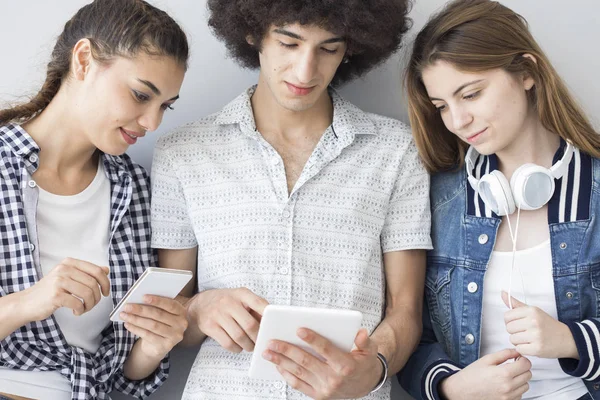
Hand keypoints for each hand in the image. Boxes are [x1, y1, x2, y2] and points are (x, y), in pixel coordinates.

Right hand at [21, 258, 109, 320]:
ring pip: (88, 293)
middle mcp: (64, 269)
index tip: (106, 292)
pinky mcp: (56, 295)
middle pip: (94, 283)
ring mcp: (59, 281)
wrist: (26, 303)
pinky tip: (76, 312)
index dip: (106, 283)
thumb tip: (106, 270)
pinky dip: (81, 310)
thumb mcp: (68, 277)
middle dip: (97, 297)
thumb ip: (86, 273)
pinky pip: (78, 303)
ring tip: (84, 309)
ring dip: (90, 305)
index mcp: (69, 263)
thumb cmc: (49, 291)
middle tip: (91, 304)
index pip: (97, 270)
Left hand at [120, 295, 187, 358]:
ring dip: (136, 319)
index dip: (157, 300)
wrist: (159, 344)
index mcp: (182, 312)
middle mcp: (181, 324)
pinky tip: (128, 324)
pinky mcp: (165, 346)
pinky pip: (148, 335)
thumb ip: (156, 306)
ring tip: (124, 315)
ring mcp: (174, 336)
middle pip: (159, 315)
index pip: (170, 304)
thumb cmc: (159, 323)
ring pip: (152, 325)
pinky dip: (136, 329)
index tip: (143, 297)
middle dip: (141, 309)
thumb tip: (139, 299)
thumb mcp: (162, 313)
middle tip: (127, 306)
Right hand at [189, 287, 268, 351]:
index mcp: (241, 294)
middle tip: (260, 342)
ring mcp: (218, 314)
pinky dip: (236, 348)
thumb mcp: (241, 298)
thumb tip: (270, 324)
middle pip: (249, 325)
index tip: (272, 326)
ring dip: (248, 345)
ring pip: (239, 336)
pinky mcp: (210, 326)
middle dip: (257, 337)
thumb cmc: (228, 303)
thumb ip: (256, 308)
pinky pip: (227, 343)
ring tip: (250, 346)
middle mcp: (229, 302)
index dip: (268, 315)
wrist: (201, 305)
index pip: (258, 303)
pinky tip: (238, 347)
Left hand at [263, 328, 381, 398]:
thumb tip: (360, 333)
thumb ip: (365, 341)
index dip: (313, 339)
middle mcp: (334, 379)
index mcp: (346, 365)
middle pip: (306, 361)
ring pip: (299, 373)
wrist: (365, 385)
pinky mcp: (318, 395)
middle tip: (272, 341)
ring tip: (268, 352)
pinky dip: (286, 375)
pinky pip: (298, 384)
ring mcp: (324, 389)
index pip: (326, 350)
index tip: (299, 330)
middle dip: (287, 350)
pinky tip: (277, 365)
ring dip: (281, 362)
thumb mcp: (370, 350)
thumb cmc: (364, 363)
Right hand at [440, 349, 530, 399]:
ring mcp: (508, 397)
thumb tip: (516, 352)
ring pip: (526, 386)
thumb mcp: (486, 359)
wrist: (461, 391)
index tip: (517, 359)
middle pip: (528, 375)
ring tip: (508, 376)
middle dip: (522, 368)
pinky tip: (505, 385)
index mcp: (504, 373)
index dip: (523, 359)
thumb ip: (504, 354)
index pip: (526, 364)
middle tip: (513, 365)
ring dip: (520, 379)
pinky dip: (516, 389)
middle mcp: (508, 387)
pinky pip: (519, 395)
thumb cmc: (471, 375)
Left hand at [502, 291, 577, 358]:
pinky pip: (519, 349)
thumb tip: (502, 293)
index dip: (510, 321)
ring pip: (512, 339)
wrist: (567, 339)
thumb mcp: (533, 311)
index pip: (507, 316)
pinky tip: (532, 346)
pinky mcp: (537, 348)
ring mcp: (536, 336)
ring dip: (518, 341)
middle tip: (525, 332)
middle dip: (514, 331)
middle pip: (509, 328)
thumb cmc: (547, 324)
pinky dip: (524, 349)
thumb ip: (516, 304)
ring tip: (529, 339)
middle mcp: (533, 322)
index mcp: (531, 311)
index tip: (518, 323)